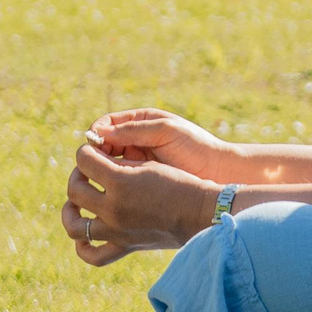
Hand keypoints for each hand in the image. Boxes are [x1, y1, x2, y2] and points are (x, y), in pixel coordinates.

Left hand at [60, 142, 216, 266]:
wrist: (201, 212)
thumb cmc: (179, 182)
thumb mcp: (148, 165)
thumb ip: (117, 162)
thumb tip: (93, 160)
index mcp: (120, 182)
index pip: (84, 160)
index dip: (86, 151)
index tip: (93, 151)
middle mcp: (114, 209)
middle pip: (75, 189)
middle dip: (78, 174)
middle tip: (89, 171)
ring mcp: (116, 231)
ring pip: (74, 224)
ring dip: (70, 210)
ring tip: (76, 202)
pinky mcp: (124, 246)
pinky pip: (91, 254)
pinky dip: (82, 246)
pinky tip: (85, 233)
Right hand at [85, 108, 241, 180]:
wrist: (219, 171)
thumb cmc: (196, 146)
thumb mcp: (165, 132)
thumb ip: (134, 130)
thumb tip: (99, 132)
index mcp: (141, 122)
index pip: (107, 124)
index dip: (97, 133)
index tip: (94, 145)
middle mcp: (136, 139)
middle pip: (103, 144)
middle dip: (95, 153)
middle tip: (92, 166)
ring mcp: (138, 160)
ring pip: (108, 163)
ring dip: (101, 169)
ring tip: (101, 179)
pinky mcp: (142, 179)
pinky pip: (120, 178)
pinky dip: (113, 182)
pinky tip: (112, 189)